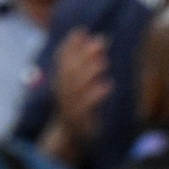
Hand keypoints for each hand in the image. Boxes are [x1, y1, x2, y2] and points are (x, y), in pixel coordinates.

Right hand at [48, 30, 109, 148]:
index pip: (62, 60)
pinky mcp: (79, 121)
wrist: (69, 137)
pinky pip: (86, 107)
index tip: (81, 31)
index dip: (70, 45)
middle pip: (70, 71)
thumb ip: (86, 64)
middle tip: (99, 43)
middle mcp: (62, 93)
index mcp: (60, 83)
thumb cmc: (77, 106)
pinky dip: (96, 95)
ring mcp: (69, 107)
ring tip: (104, 62)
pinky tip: (108, 86)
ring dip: (90, 73)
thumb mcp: (78, 85)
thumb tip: (100, 40)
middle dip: (83, 55)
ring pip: (76, 88)